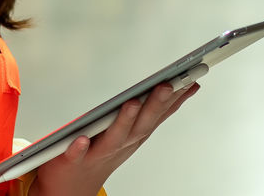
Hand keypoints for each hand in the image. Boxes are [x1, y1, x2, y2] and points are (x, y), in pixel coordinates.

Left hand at [28, 82, 199, 195]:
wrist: (75, 183)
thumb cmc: (107, 149)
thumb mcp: (136, 128)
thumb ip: (157, 109)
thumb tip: (189, 87)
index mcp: (135, 134)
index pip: (158, 114)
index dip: (174, 99)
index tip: (189, 80)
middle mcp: (122, 143)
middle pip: (141, 124)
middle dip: (155, 104)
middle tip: (167, 85)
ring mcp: (98, 152)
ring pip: (115, 137)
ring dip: (124, 121)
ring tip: (133, 102)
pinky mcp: (74, 159)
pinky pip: (77, 153)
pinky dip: (80, 148)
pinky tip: (81, 139)